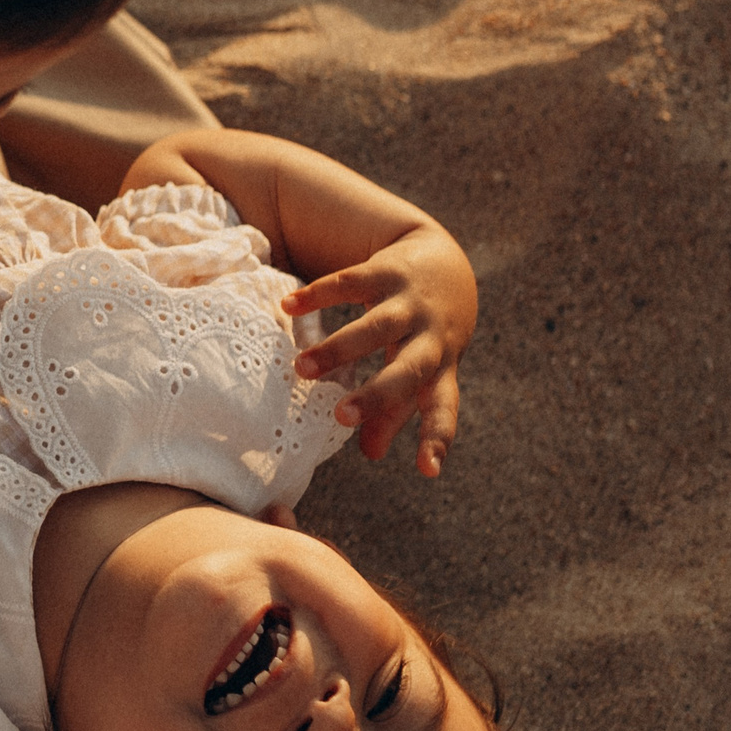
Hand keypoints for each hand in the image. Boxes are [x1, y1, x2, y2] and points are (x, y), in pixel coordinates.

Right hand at [281, 222, 476, 475]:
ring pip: (376, 326)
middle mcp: (429, 336)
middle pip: (410, 368)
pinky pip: (350, 282)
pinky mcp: (384, 272)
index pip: (443, 406)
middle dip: (378, 394)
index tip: (427, 469)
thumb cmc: (426, 332)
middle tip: (341, 417)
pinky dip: (317, 294)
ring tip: (301, 369)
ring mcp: (408, 302)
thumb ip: (396, 410)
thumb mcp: (419, 368)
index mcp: (440, 366)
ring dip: (339, 348)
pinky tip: (287, 307)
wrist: (442, 261)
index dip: (436, 436)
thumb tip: (371, 454)